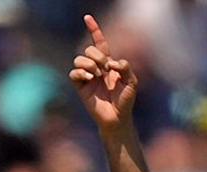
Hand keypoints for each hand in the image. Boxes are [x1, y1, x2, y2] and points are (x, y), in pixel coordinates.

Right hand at [69, 14, 137, 129]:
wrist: (118, 118)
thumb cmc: (126, 101)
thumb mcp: (132, 82)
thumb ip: (125, 67)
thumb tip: (111, 62)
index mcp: (108, 64)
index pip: (99, 43)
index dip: (94, 30)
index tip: (88, 17)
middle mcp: (96, 68)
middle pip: (88, 49)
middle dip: (97, 56)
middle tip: (105, 69)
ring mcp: (87, 77)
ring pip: (79, 59)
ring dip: (89, 64)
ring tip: (97, 75)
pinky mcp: (80, 87)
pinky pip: (73, 73)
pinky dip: (81, 73)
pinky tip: (89, 79)